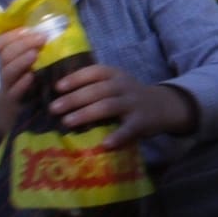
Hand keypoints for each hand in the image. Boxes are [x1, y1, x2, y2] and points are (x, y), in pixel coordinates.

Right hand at [0, 27, 42, 133]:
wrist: (14, 112)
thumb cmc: (25, 82)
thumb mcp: (26, 65)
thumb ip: (34, 48)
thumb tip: (56, 27)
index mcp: (6, 59)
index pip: (0, 43)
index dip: (12, 35)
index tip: (28, 29)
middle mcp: (4, 70)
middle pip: (5, 54)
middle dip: (23, 44)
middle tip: (42, 38)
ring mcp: (7, 86)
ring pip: (8, 71)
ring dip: (21, 61)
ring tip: (35, 54)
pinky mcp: (14, 101)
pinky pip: (14, 91)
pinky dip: (22, 83)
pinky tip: (32, 77)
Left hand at [44, 62, 201, 145]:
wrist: (163, 106)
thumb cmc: (128, 97)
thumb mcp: (115, 84)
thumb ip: (94, 88)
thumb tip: (59, 97)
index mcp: (115, 75)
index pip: (94, 72)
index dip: (75, 78)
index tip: (57, 87)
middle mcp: (124, 86)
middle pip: (97, 90)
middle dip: (74, 98)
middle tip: (54, 108)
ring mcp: (133, 104)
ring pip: (108, 106)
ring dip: (87, 113)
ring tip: (67, 122)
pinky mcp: (142, 122)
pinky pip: (128, 129)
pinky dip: (117, 136)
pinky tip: (105, 144)